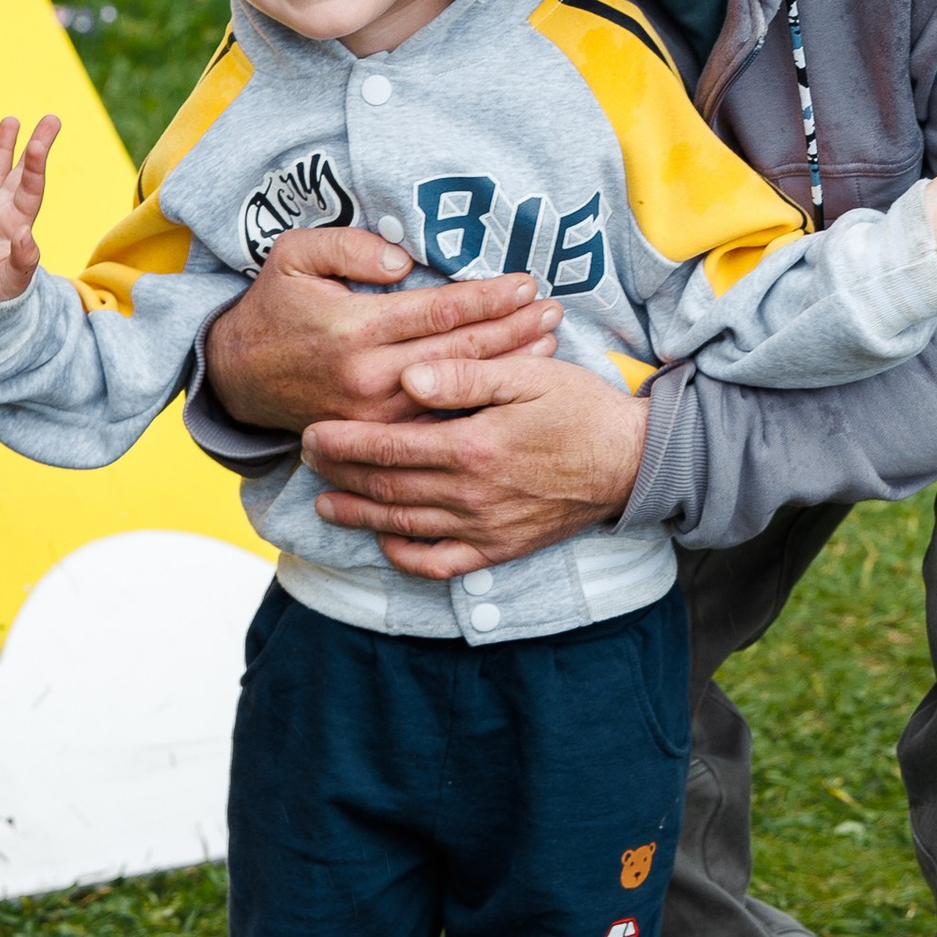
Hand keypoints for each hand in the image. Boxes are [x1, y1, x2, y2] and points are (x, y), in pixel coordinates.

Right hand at [0, 114, 58, 302]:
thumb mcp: (12, 281)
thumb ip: (22, 259)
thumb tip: (26, 235)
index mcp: (17, 223)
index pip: (31, 187)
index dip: (36, 164)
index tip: (40, 142)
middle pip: (20, 172)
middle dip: (34, 146)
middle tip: (52, 119)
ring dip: (1, 147)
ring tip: (11, 121)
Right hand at [203, 226, 562, 434]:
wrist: (239, 377)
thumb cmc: (275, 306)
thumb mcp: (294, 256)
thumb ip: (348, 248)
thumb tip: (403, 260)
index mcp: (355, 329)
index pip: (439, 311)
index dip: (488, 296)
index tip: (526, 282)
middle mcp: (369, 376)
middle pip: (461, 352)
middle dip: (513, 328)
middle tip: (554, 308)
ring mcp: (376, 412)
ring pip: (458, 389)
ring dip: (507, 365)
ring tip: (548, 341)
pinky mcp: (379, 433)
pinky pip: (439, 416)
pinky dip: (479, 397)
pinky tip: (510, 380)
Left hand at [304, 348, 650, 576]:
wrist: (631, 461)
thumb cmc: (579, 407)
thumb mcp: (527, 373)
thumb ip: (463, 375)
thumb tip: (407, 379)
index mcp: (473, 446)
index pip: (389, 448)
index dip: (343, 443)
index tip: (311, 433)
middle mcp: (472, 494)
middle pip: (387, 490)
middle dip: (339, 476)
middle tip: (306, 462)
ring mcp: (485, 527)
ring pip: (404, 527)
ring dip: (358, 517)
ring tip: (325, 504)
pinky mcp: (500, 548)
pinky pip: (441, 563)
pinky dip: (406, 556)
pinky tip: (385, 542)